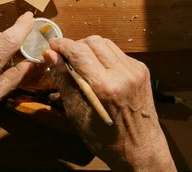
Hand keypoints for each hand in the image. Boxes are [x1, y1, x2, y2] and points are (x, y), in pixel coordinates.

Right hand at [43, 36, 175, 171]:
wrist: (140, 149)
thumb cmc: (104, 138)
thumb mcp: (76, 112)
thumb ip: (63, 79)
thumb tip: (49, 55)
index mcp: (105, 87)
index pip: (79, 51)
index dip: (62, 44)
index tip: (51, 46)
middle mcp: (123, 73)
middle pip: (93, 41)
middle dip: (75, 45)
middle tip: (65, 58)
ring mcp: (135, 70)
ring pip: (106, 43)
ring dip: (89, 48)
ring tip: (81, 64)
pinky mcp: (141, 70)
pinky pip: (117, 53)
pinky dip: (103, 56)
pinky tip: (98, 70)